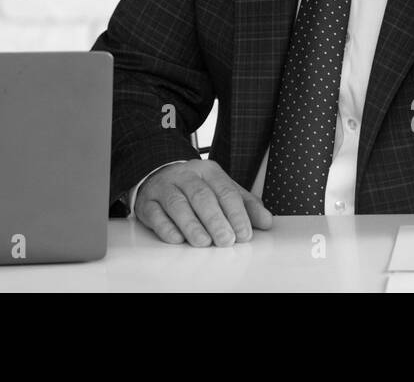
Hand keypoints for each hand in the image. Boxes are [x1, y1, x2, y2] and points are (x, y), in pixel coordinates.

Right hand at [134, 160, 272, 246]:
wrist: (159, 173)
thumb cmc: (196, 187)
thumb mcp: (223, 189)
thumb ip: (246, 205)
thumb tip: (266, 222)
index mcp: (209, 172)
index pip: (225, 191)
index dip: (236, 214)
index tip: (244, 234)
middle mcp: (186, 176)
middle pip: (202, 197)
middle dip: (216, 220)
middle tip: (226, 240)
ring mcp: (165, 187)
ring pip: (177, 204)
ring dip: (191, 225)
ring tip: (203, 242)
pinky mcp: (147, 201)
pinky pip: (155, 213)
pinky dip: (166, 227)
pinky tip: (177, 238)